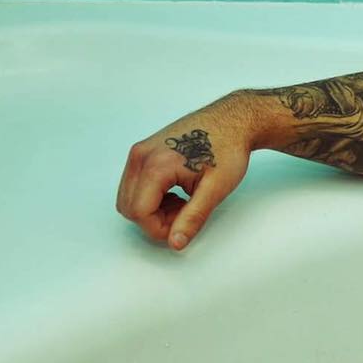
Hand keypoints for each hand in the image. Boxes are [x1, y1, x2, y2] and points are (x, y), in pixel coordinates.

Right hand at [116, 94, 254, 249]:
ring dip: (152, 208)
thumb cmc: (229, 149)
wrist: (234, 119)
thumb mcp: (215, 189)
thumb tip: (175, 243)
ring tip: (184, 201)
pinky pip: (134, 184)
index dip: (159, 228)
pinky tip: (177, 191)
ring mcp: (140, 151)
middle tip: (185, 212)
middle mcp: (140, 156)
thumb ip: (193, 218)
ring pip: (129, 197)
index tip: (183, 225)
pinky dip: (151, 196)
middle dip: (154, 219)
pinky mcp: (144, 150)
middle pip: (128, 206)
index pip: (138, 212)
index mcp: (155, 165)